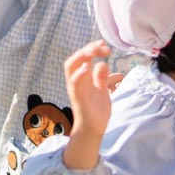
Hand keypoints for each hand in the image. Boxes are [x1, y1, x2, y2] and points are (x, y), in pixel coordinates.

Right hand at [61, 40, 115, 170]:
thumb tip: (102, 63)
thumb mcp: (102, 90)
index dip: (91, 49)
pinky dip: (78, 74)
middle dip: (87, 49)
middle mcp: (76, 81)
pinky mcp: (77, 98)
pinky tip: (87, 67)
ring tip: (93, 50)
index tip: (104, 46)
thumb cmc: (97, 110)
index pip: (82, 58)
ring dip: (81, 56)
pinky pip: (73, 83)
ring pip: (71, 67)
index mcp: (82, 78)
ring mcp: (75, 88)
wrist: (94, 129)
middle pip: (75, 59)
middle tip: (101, 45)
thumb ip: (101, 77)